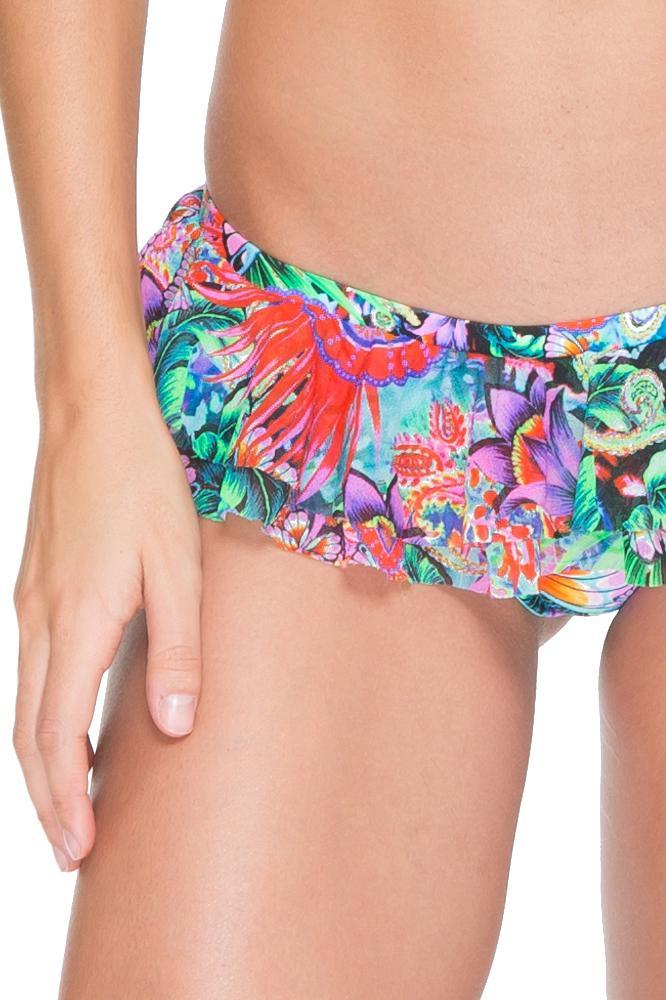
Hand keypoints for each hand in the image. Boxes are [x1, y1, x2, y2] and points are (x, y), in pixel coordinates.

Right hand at [12, 379, 202, 871]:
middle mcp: (39, 621)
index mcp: (75, 623)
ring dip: (40, 760)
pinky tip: (66, 720)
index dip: (65, 798)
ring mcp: (30, 602)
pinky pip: (30, 668)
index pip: (56, 735)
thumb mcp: (179, 564)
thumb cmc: (141, 482)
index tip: (80, 848)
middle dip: (45, 796)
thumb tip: (174, 728)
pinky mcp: (35, 584)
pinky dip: (41, 714)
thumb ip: (178, 648)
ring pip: (23, 702)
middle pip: (27, 731)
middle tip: (70, 848)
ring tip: (67, 801)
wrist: (92, 413)